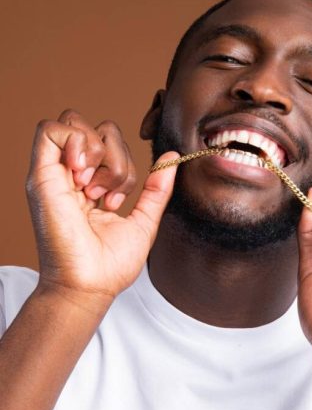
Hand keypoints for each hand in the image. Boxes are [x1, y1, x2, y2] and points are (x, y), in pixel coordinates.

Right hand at [26, 109, 177, 302]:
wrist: (90, 286)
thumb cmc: (111, 264)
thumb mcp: (143, 220)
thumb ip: (156, 188)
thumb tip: (172, 158)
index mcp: (90, 185)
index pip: (108, 144)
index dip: (123, 161)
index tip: (117, 199)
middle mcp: (71, 176)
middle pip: (96, 129)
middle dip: (115, 155)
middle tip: (108, 194)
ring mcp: (55, 174)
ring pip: (75, 123)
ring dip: (98, 152)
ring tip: (93, 189)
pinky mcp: (41, 176)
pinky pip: (51, 130)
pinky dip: (76, 142)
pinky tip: (83, 175)